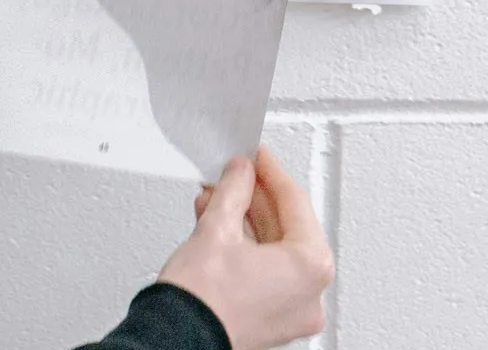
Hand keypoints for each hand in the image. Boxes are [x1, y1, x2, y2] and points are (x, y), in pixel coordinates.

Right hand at [157, 148, 331, 348]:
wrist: (175, 340)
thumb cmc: (202, 302)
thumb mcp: (217, 229)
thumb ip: (235, 191)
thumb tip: (241, 173)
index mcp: (312, 267)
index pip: (295, 202)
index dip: (270, 171)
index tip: (257, 156)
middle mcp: (309, 293)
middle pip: (286, 228)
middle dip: (254, 198)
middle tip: (236, 174)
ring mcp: (290, 310)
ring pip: (273, 251)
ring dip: (245, 221)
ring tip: (219, 197)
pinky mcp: (270, 320)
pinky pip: (264, 273)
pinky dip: (245, 249)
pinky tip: (220, 226)